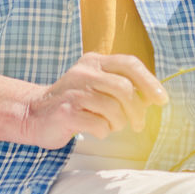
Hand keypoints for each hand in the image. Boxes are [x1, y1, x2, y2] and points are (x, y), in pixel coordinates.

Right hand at [18, 53, 168, 149]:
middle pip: (125, 89)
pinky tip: (95, 130)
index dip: (150, 82)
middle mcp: (84, 72)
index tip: (161, 100)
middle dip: (137, 111)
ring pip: (114, 110)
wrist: (32, 113)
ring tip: (110, 126)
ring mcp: (74, 92)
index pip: (130, 64)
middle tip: (138, 125)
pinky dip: (103, 132)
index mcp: (94, 61)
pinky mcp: (66, 112)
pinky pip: (99, 125)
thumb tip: (153, 96)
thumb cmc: (73, 101)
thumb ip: (120, 84)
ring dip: (118, 123)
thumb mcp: (95, 83)